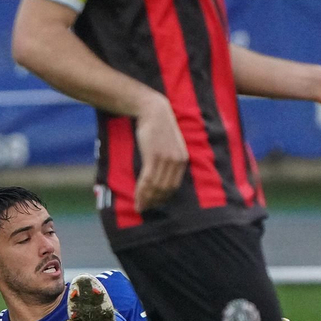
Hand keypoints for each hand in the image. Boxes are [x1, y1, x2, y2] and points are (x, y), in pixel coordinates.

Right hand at [133, 96, 186, 211]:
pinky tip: (137, 198)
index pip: (174, 185)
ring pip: (155, 187)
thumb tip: (161, 175)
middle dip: (155, 201)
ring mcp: (165, 159)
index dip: (164, 197)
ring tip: (139, 207)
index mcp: (183, 159)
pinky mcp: (153, 157)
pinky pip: (147, 180)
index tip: (155, 204)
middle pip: (165, 189)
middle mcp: (176, 161)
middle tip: (145, 209)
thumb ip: (170, 159)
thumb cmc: (159, 127)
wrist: (153, 111)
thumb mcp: (170, 144)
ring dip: (146, 199)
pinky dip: (141, 192)